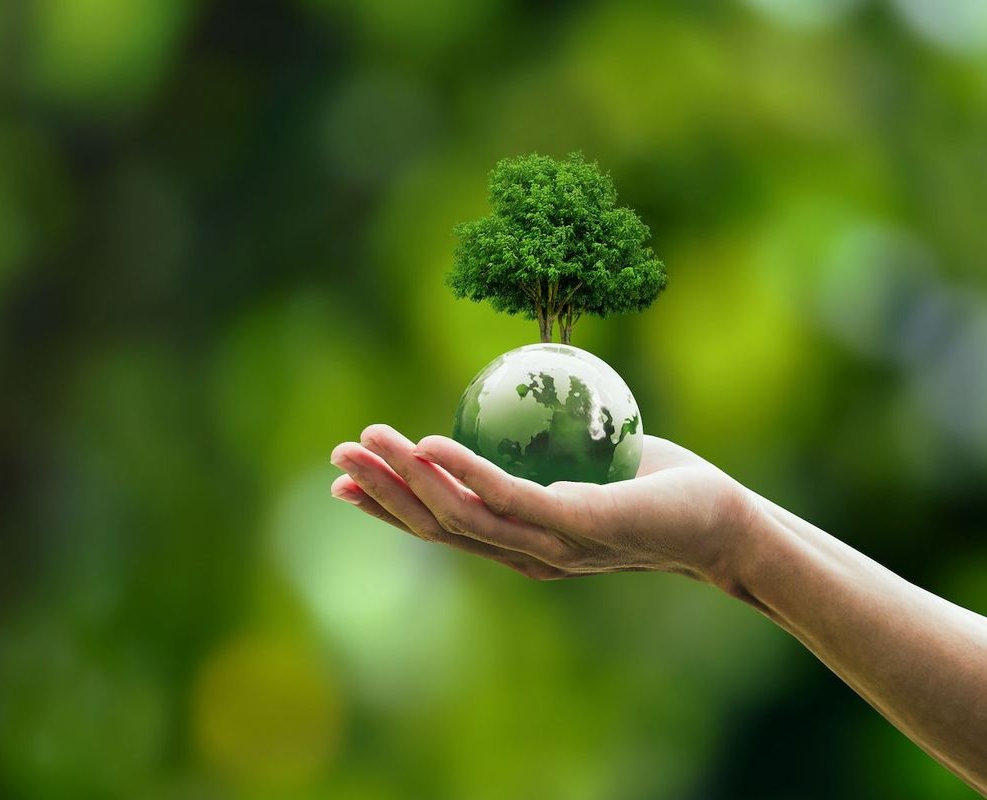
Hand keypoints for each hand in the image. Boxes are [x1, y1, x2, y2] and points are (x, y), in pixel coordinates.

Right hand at [330, 424, 755, 588]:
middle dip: (382, 493)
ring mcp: (551, 547)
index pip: (443, 526)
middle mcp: (526, 554)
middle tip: (337, 454)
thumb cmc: (656, 487)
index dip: (388, 506)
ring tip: (371, 439)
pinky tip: (430, 444)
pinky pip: (511, 497)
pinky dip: (464, 472)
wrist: (725, 521)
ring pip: (462, 516)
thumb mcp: (585, 465)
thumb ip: (541, 452)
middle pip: (437, 526)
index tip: (344, 479)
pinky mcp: (580, 528)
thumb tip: (505, 404)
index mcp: (521, 543)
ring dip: (408, 479)